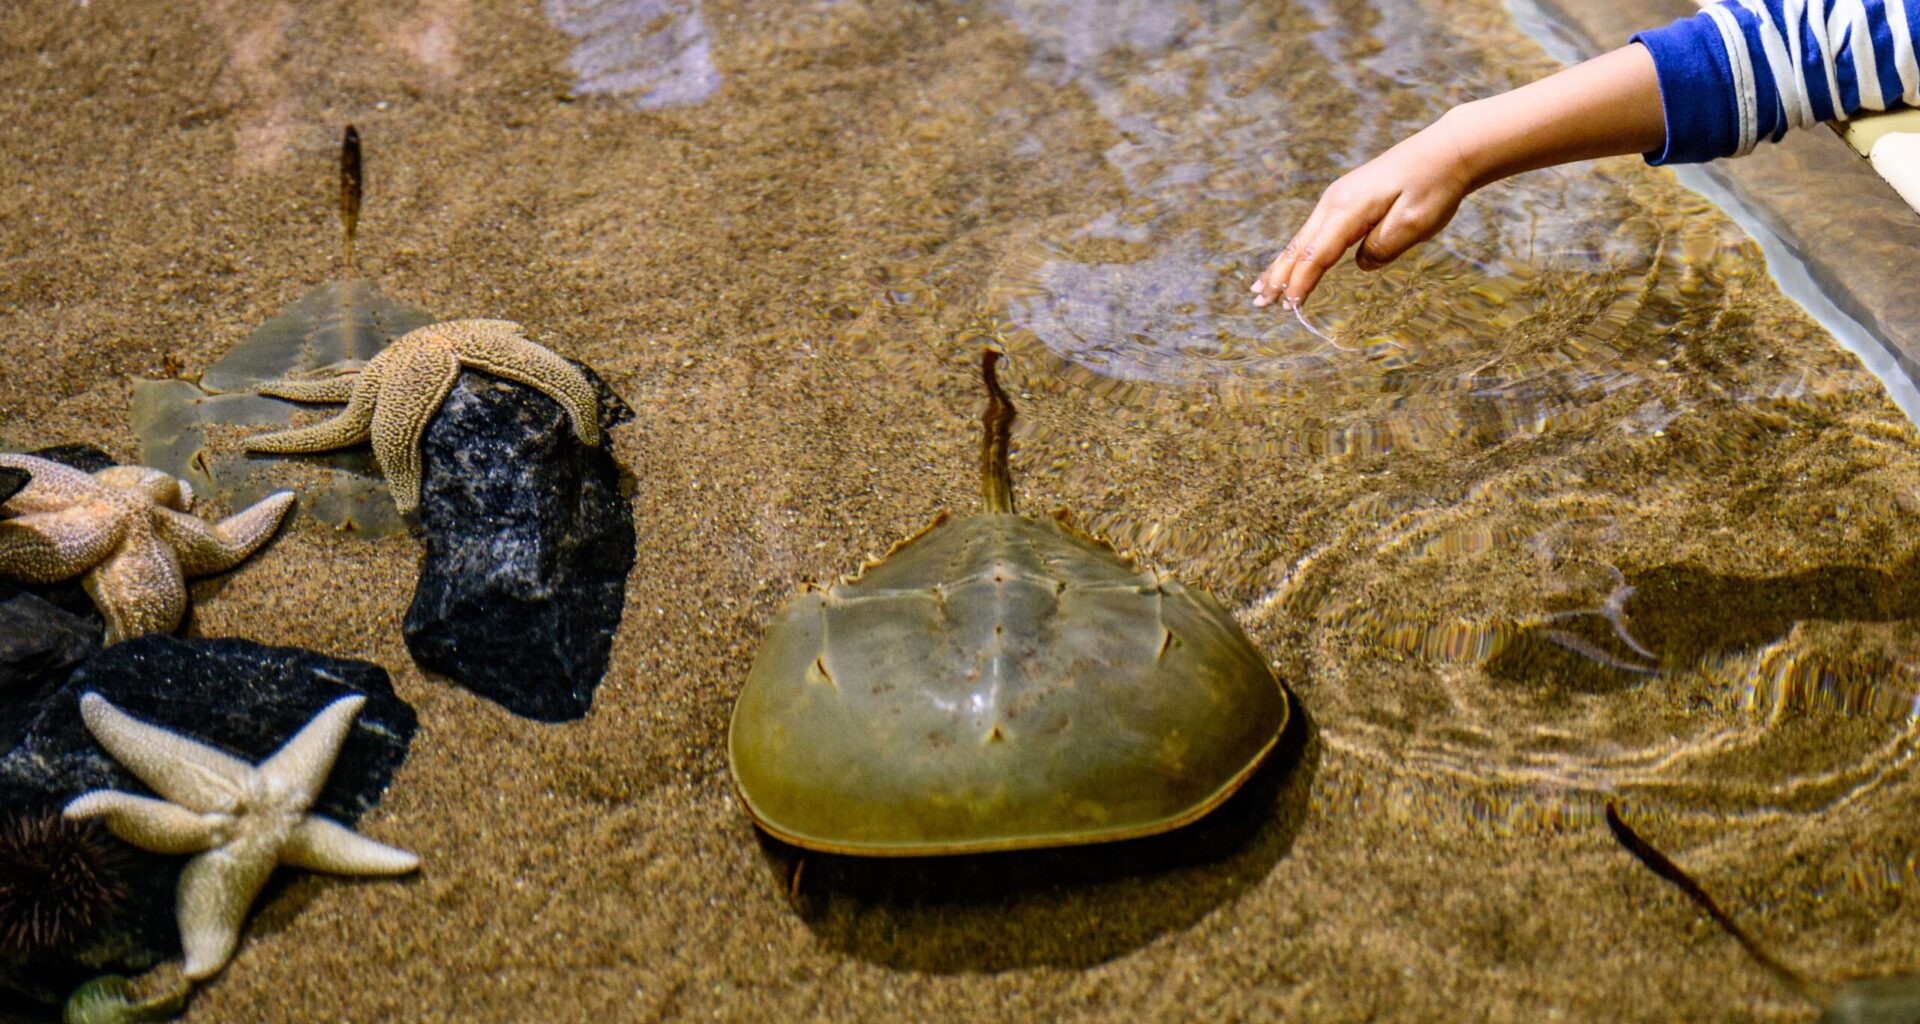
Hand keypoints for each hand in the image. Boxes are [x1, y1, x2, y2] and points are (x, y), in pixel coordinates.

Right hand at [1252, 112, 1475, 308]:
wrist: (1446, 150)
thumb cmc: (1433, 186)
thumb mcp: (1415, 223)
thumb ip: (1383, 248)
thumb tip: (1361, 263)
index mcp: (1348, 208)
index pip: (1318, 255)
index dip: (1302, 283)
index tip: (1290, 308)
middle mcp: (1334, 201)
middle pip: (1300, 246)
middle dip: (1279, 276)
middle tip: (1258, 303)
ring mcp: (1337, 197)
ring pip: (1302, 238)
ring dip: (1282, 265)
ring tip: (1261, 289)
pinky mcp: (1345, 198)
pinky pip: (1313, 231)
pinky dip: (1297, 251)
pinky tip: (1290, 263)